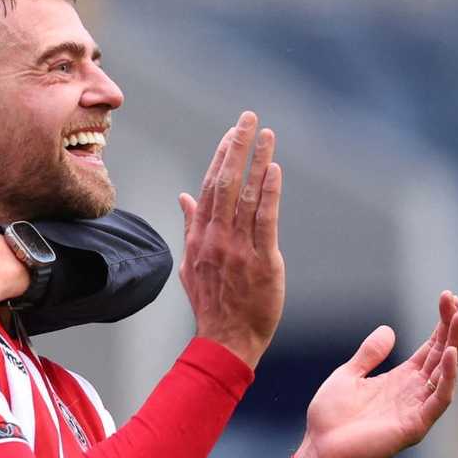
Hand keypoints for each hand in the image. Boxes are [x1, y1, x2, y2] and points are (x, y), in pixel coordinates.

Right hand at [177, 111, 283, 368]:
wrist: (226, 339)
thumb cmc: (213, 304)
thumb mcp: (192, 264)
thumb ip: (191, 226)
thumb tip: (184, 197)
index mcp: (200, 237)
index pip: (210, 187)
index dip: (221, 157)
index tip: (232, 133)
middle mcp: (216, 237)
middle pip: (224, 182)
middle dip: (237, 146)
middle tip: (248, 118)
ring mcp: (237, 248)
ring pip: (244, 194)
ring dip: (255, 160)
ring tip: (266, 133)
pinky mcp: (261, 260)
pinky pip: (264, 220)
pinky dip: (268, 192)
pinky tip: (273, 169)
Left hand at [294, 291, 457, 457]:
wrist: (320, 449)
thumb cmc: (331, 417)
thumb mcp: (348, 376)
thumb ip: (369, 355)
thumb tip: (389, 330)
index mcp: (400, 380)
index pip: (430, 348)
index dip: (440, 325)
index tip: (447, 297)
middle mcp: (415, 392)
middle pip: (442, 355)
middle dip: (451, 328)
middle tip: (455, 301)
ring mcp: (418, 409)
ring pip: (447, 373)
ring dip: (455, 345)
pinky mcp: (416, 425)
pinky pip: (439, 399)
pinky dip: (448, 377)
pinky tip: (450, 353)